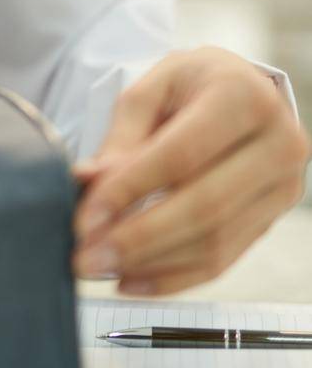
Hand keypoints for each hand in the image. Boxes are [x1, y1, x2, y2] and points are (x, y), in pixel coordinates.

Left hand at [71, 46, 309, 295]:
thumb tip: (89, 181)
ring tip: (100, 267)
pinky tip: (131, 280)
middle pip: (204, 206)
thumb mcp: (151, 91)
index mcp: (243, 97)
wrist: (240, 93)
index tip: (86, 217)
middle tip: (85, 256)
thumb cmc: (191, 87)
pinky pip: (223, 260)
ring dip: (151, 263)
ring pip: (214, 241)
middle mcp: (277, 143)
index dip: (130, 190)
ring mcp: (282, 187)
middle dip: (138, 238)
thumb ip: (121, 137)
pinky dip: (173, 277)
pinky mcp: (272, 219)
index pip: (181, 155)